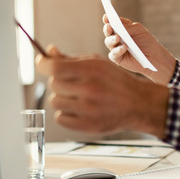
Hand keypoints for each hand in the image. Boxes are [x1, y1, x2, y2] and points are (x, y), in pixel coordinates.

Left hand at [36, 47, 168, 135]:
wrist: (138, 104)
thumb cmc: (115, 81)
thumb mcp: (97, 63)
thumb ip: (70, 59)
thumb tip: (48, 53)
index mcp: (92, 70)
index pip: (54, 67)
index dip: (42, 64)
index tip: (41, 62)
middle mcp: (90, 89)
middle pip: (53, 84)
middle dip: (57, 82)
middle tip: (70, 83)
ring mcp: (89, 110)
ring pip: (55, 102)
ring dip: (61, 98)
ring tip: (76, 97)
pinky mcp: (88, 126)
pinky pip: (60, 118)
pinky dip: (65, 114)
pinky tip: (78, 109)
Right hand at [103, 15, 175, 84]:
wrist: (154, 56)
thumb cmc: (146, 41)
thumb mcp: (138, 30)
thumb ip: (128, 27)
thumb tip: (117, 25)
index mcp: (121, 28)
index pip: (112, 22)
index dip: (107, 19)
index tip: (106, 16)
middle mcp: (117, 37)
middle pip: (108, 32)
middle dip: (107, 29)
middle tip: (109, 26)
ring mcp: (116, 48)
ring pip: (108, 42)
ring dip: (112, 39)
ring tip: (118, 37)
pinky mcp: (118, 59)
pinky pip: (113, 54)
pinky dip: (118, 50)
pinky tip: (125, 47)